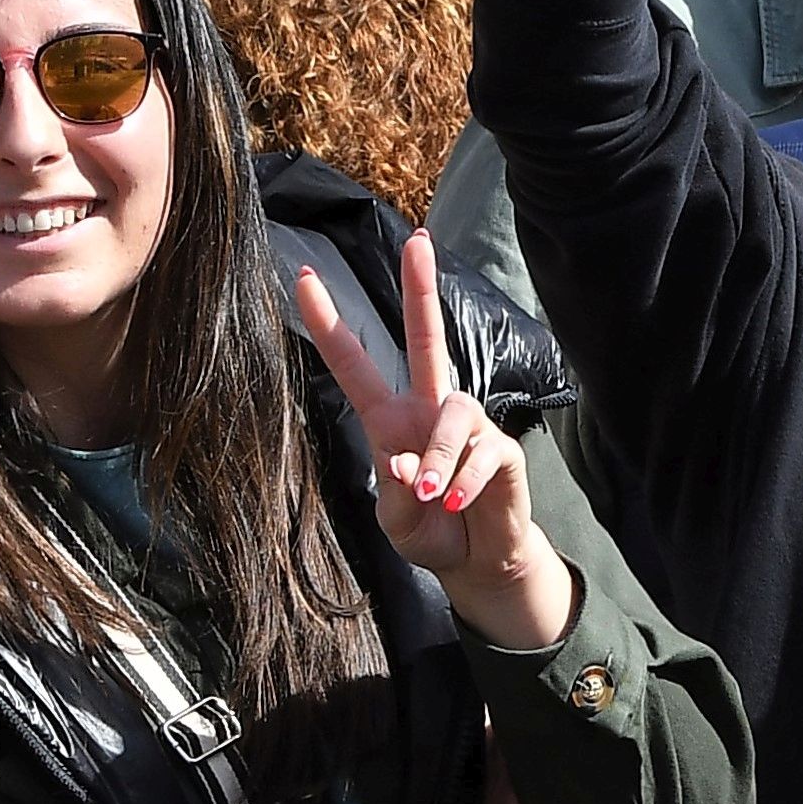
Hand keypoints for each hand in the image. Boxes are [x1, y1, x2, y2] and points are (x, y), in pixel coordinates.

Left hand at [294, 232, 573, 652]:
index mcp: (391, 420)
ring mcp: (468, 427)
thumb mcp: (394, 519)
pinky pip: (480, 454)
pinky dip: (462, 483)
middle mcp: (429, 410)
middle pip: (426, 337)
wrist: (476, 562)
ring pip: (452, 413)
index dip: (329, 322)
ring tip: (430, 496)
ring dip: (438, 457)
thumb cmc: (429, 532)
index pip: (355, 364)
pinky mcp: (501, 449)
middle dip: (420, 288)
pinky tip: (454, 503)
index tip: (301, 278)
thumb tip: (404, 461)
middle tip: (417, 241)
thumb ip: (392, 490)